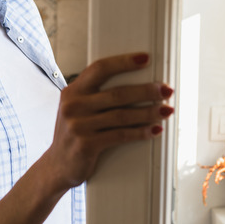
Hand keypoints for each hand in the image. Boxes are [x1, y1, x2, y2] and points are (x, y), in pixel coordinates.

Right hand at [45, 52, 173, 189]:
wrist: (57, 165)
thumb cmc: (74, 133)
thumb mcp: (77, 108)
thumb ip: (96, 95)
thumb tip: (138, 85)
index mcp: (73, 91)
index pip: (100, 68)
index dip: (124, 62)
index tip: (146, 58)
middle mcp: (73, 105)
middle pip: (117, 93)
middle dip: (146, 91)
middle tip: (166, 90)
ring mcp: (78, 125)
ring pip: (122, 115)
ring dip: (148, 112)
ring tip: (166, 110)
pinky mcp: (85, 144)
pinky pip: (120, 135)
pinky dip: (140, 132)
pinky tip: (154, 130)